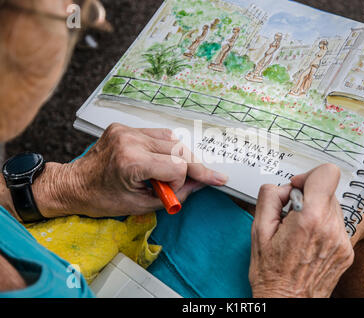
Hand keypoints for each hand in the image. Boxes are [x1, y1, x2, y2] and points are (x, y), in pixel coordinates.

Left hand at [34, 123, 227, 217]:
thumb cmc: (102, 200)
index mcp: (132, 162)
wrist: (73, 185)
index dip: (182, 182)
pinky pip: (157, 134)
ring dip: (180, 154)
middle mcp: (131, 140)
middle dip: (191, 166)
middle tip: (206, 177)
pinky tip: (163, 159)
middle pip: (180, 148)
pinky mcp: (124, 127)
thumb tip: (200, 184)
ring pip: (172, 138)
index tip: (184, 190)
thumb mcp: (141, 204)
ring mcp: (127, 131)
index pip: (178, 167)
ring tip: (176, 172)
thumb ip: (175, 194)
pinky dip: (166, 146)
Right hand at [249, 164, 353, 297]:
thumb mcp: (259, 230)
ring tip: (298, 231)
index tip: (296, 187)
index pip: (327, 173)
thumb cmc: (272, 273)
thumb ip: (270, 197)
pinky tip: (307, 242)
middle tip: (290, 215)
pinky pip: (336, 224)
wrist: (288, 303)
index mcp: (309, 219)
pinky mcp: (347, 251)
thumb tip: (283, 187)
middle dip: (306, 196)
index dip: (308, 175)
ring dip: (315, 211)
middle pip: (326, 190)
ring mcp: (343, 241)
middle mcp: (331, 228)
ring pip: (332, 206)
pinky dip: (322, 226)